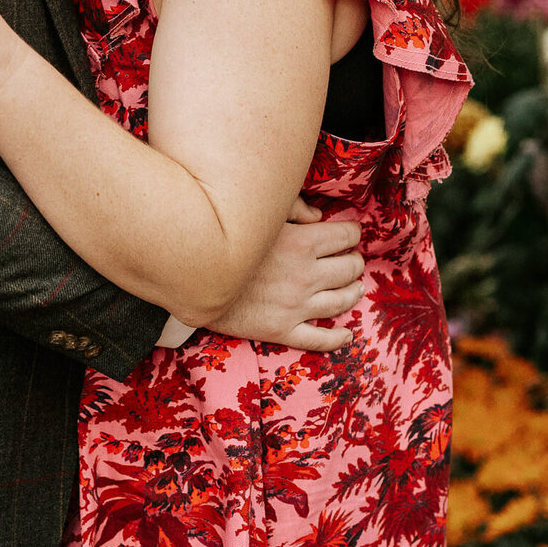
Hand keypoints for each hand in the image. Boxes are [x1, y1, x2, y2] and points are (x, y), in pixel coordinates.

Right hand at [206, 199, 364, 352]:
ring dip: (353, 292)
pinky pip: (319, 339)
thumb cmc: (224, 239)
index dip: (352, 233)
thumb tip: (318, 216)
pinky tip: (347, 333)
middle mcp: (305, 275)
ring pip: (342, 301)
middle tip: (351, 258)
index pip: (346, 236)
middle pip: (349, 268)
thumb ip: (292, 206)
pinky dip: (338, 338)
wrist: (192, 277)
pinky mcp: (282, 330)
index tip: (349, 233)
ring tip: (355, 287)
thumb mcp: (258, 214)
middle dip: (354, 261)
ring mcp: (295, 306)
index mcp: (302, 242)